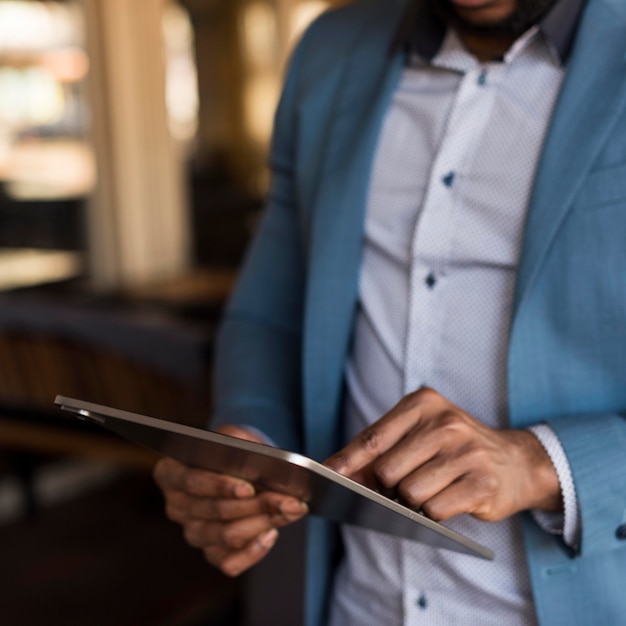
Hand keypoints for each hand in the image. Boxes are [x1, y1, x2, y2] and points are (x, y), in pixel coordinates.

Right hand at [153, 425, 307, 576]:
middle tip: (289, 500)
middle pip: (215, 511)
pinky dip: (254, 550)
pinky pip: (229, 563)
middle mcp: (177, 506)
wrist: (247, 466)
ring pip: (226, 536)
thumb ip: (240, 443)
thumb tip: (255, 462)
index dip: (219, 486)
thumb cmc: (237, 449)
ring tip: (290, 510)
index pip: (191, 481)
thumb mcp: (235, 436)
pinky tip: (272, 533)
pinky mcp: (211, 554)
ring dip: (263, 523)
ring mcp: (193, 533)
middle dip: (256, 504)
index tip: (248, 487)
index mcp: (170, 473)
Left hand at [325, 388, 560, 522]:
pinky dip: (433, 513)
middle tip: (400, 487)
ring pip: (409, 494)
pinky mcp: (482, 483)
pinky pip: (435, 510)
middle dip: (386, 488)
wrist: (516, 461)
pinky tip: (446, 500)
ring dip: (411, 502)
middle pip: (388, 471)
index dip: (347, 460)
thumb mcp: (419, 433)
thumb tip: (338, 472)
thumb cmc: (453, 448)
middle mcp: (446, 423)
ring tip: (427, 491)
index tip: (327, 474)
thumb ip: (380, 449)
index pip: (375, 437)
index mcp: (424, 403)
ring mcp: (467, 452)